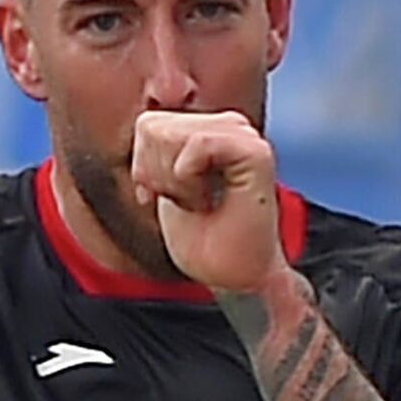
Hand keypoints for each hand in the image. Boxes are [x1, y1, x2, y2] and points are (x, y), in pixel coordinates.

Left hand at [130, 111, 289, 293]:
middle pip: (152, 129)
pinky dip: (190, 182)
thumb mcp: (163, 184)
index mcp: (209, 129)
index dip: (144, 168)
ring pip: (170, 136)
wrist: (236, 278)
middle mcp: (229, 126)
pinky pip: (198, 144)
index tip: (163, 199)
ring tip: (203, 204)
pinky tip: (209, 203)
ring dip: (174, 184)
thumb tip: (144, 122)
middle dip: (156, 177)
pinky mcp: (256, 152)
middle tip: (191, 205)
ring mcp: (245, 136)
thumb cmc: (203, 239)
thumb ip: (156, 148)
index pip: (148, 124)